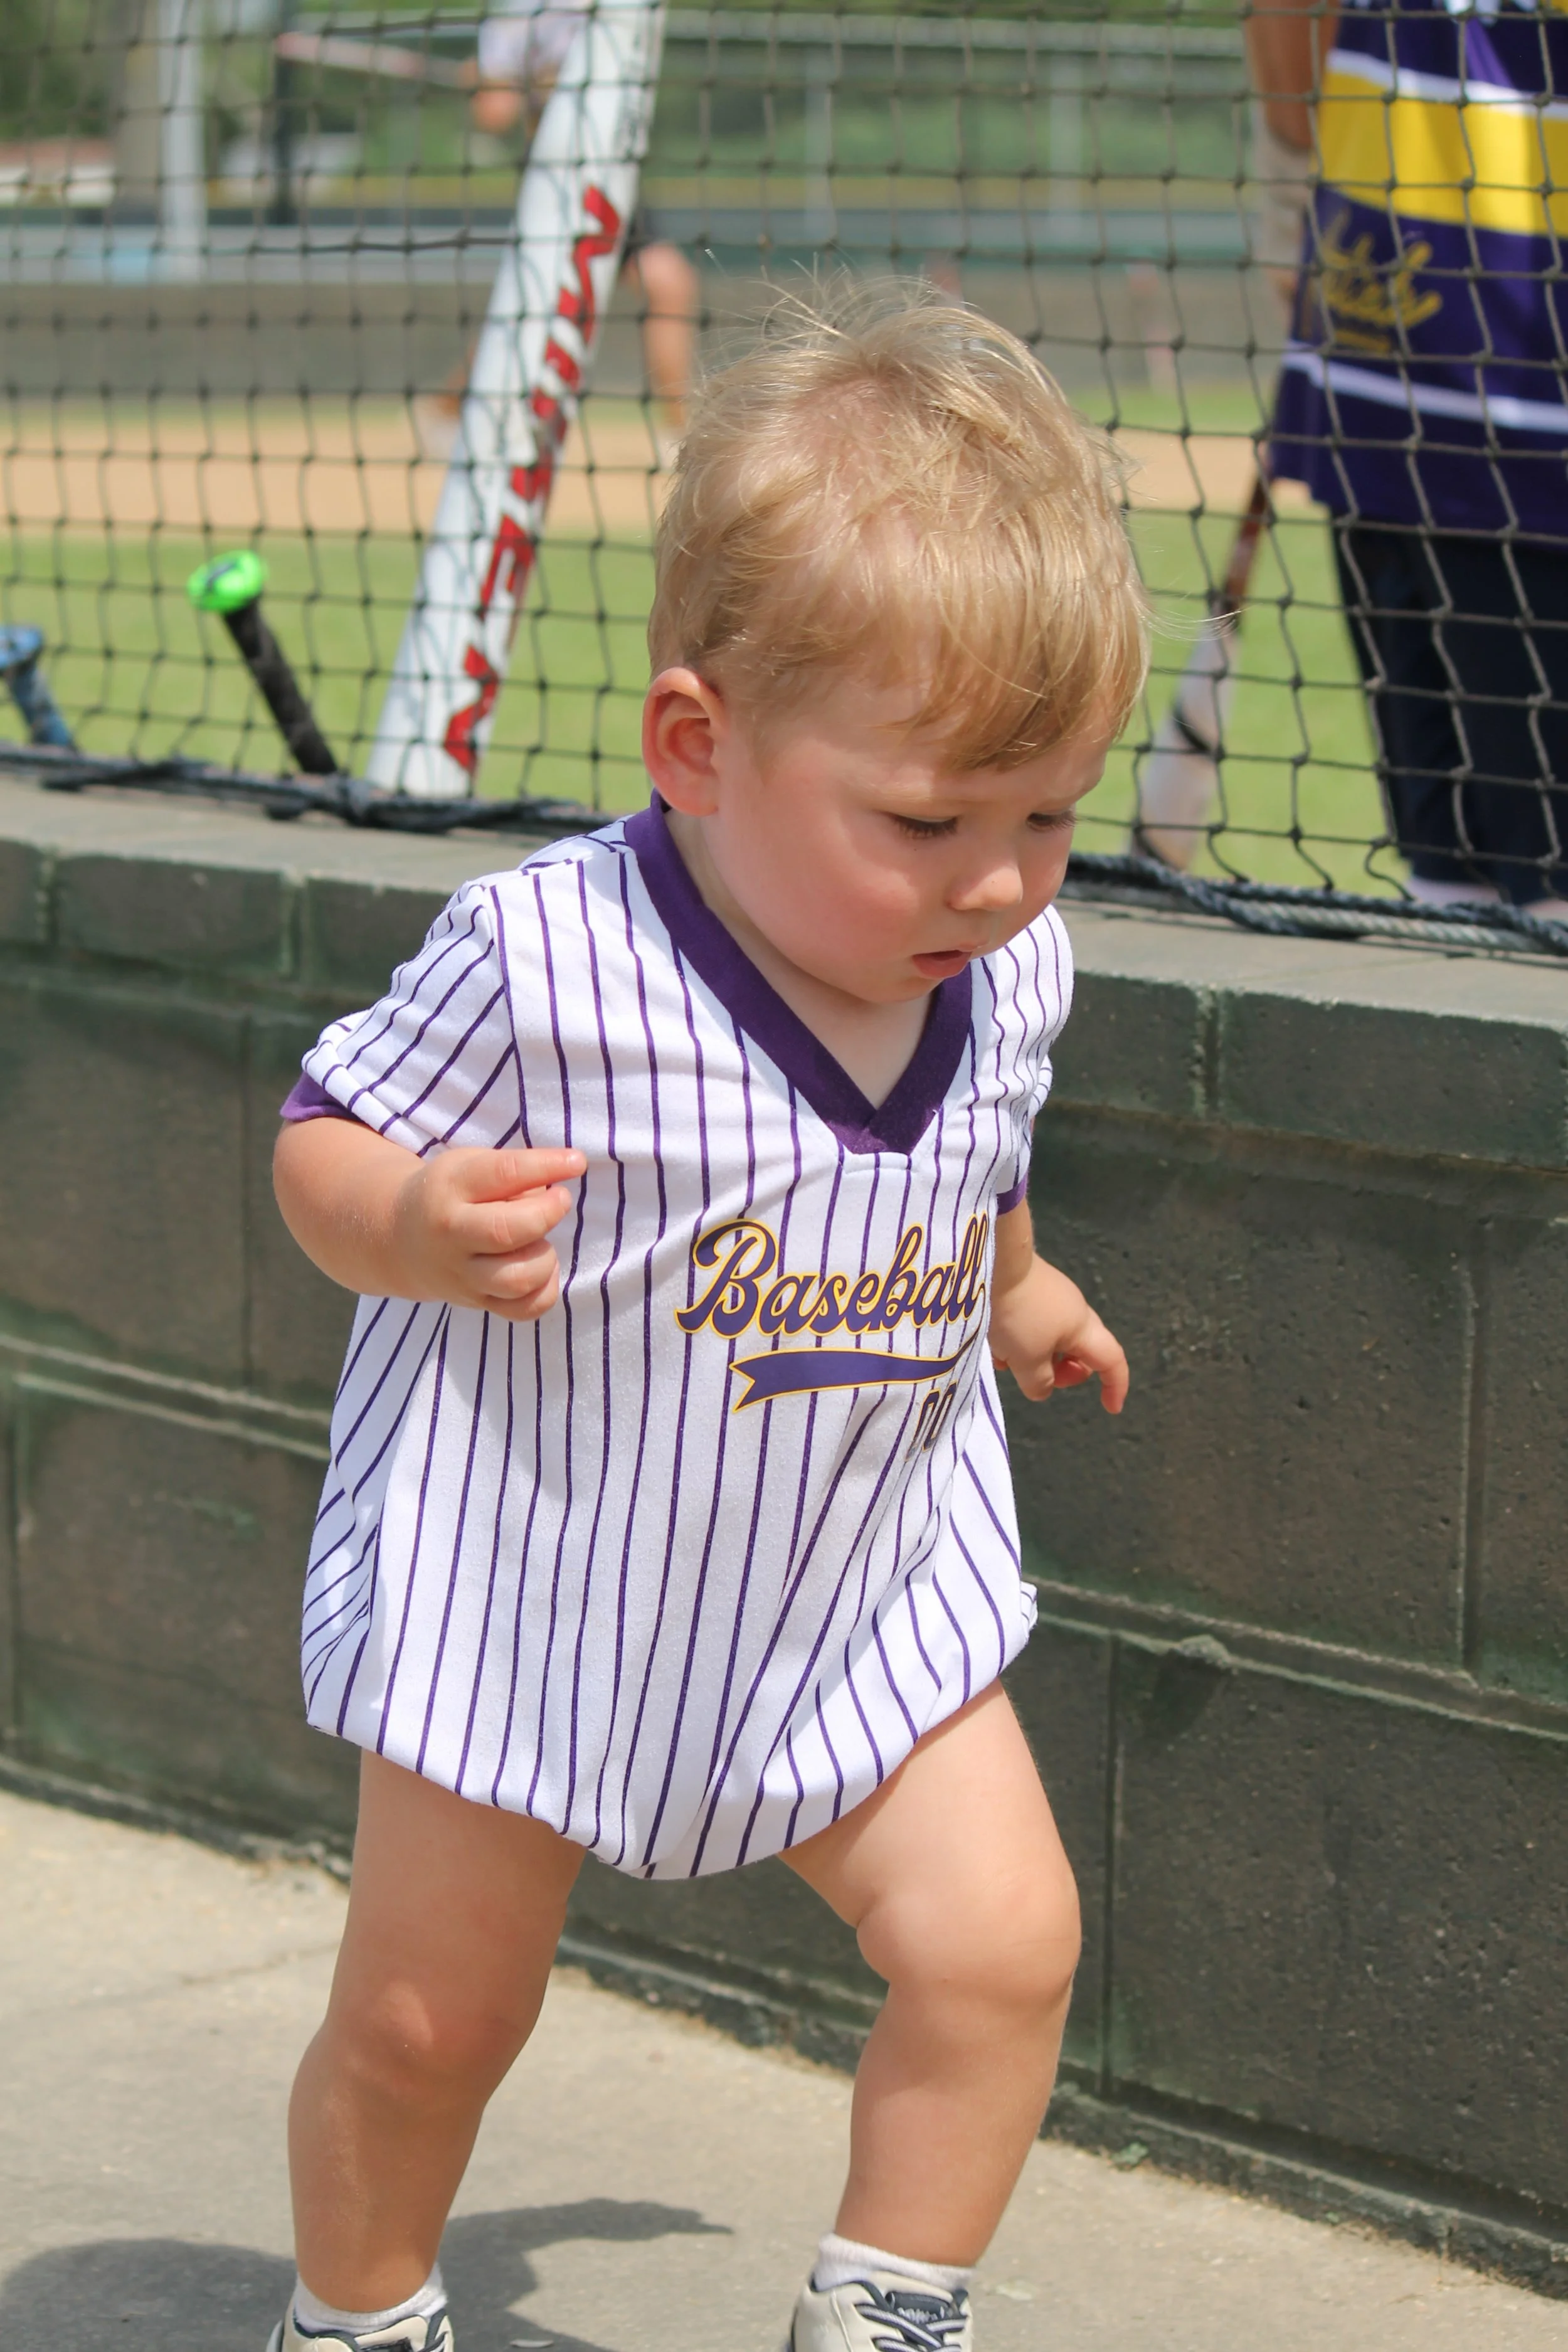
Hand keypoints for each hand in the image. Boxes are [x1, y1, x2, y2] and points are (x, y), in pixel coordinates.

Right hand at [390, 1145, 585, 1320]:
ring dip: (544, 1257)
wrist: (400, 1240)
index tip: (576, 1161)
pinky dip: (544, 1291)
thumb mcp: (470, 1166)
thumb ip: (514, 1171)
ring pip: (518, 1279)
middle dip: (546, 1213)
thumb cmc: (452, 1195)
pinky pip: (524, 1310)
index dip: (547, 1166)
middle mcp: (451, 1236)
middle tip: (559, 1199)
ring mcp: (463, 1276)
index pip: (503, 1174)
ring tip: (539, 1241)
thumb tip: (561, 1180)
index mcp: (449, 1189)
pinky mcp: (477, 1302)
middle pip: (506, 1232)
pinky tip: (539, 1269)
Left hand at [988, 1253, 1127, 1413]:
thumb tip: (1043, 1388)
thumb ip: (1039, 1383)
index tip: (1111, 1407)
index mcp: (1083, 1328)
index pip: (1112, 1361)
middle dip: (1063, 1372)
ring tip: (1005, 1358)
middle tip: (1037, 1377)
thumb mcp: (1026, 1360)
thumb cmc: (1016, 1314)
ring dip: (1033, 1357)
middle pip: (1080, 1352)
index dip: (1116, 1386)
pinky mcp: (1029, 1288)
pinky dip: (1019, 1339)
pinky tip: (995, 1341)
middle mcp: (1073, 1310)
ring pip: (1050, 1340)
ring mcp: (1052, 1296)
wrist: (990, 1258)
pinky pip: (1031, 1324)